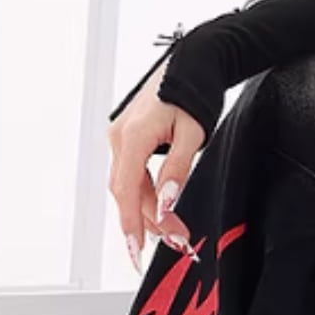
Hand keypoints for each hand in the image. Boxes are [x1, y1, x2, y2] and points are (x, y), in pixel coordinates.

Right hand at [107, 54, 204, 273]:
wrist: (192, 63)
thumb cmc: (193, 93)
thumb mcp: (193, 135)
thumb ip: (178, 170)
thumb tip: (167, 203)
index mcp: (133, 136)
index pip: (127, 190)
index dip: (131, 223)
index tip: (137, 250)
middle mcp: (120, 137)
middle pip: (129, 192)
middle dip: (149, 222)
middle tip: (178, 242)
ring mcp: (121, 137)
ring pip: (131, 186)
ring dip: (151, 211)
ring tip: (176, 232)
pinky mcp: (129, 138)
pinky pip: (134, 175)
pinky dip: (147, 195)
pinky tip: (162, 211)